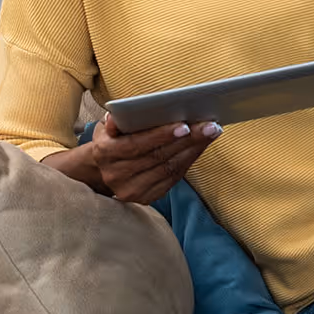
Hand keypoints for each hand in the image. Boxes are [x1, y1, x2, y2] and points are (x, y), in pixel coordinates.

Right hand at [90, 113, 219, 204]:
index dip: (161, 135)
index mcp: (105, 153)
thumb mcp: (107, 126)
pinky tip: (200, 147)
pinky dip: (189, 161)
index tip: (186, 125)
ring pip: (168, 169)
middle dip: (187, 140)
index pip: (136, 144)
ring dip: (193, 149)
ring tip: (210, 133)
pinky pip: (172, 179)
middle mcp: (116, 175)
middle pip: (158, 157)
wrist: (103, 170)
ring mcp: (130, 190)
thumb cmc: (113, 140)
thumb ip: (115, 121)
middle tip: (210, 126)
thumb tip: (117, 116)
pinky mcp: (145, 198)